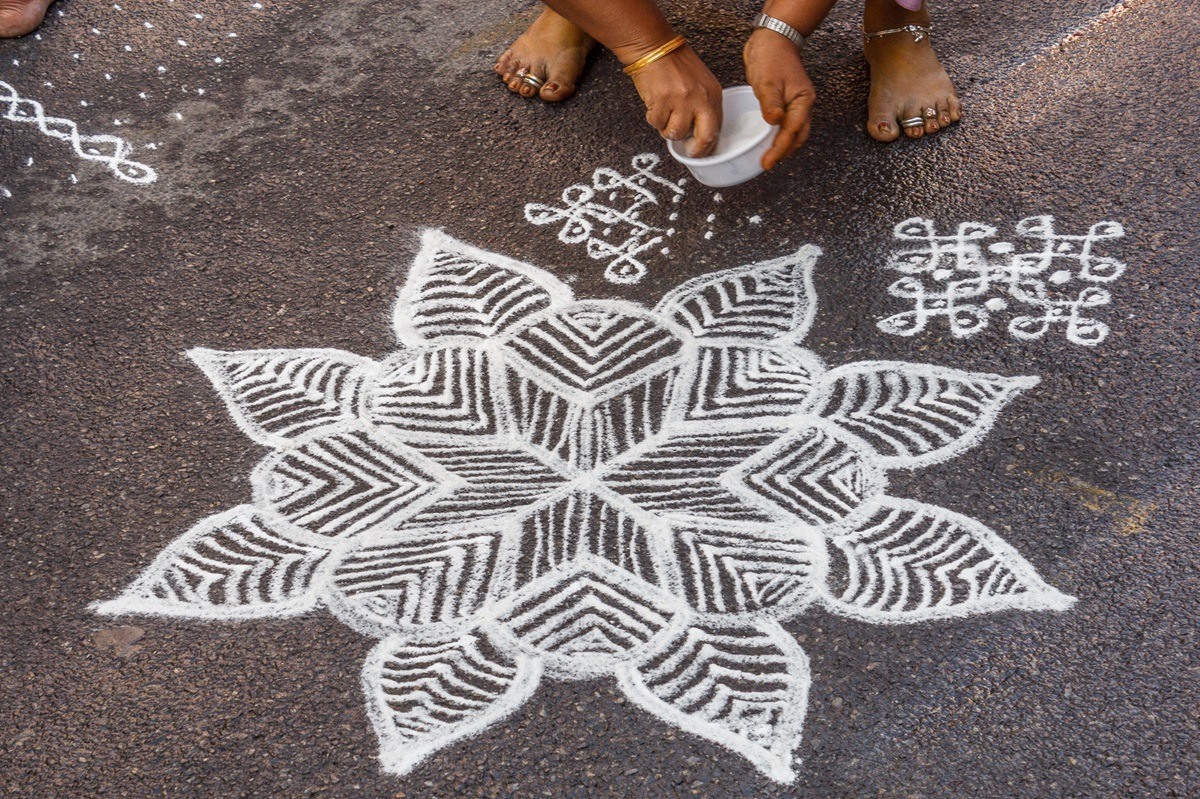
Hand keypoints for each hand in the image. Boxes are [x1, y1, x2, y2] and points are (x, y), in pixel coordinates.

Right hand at [630, 44, 723, 156]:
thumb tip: (699, 132)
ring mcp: (681, 101)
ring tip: (665, 115)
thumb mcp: (700, 84)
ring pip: (675, 133)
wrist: (655, 48)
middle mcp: (700, 98)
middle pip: (705, 137)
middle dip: (696, 149)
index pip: (717, 127)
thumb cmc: (675, 64)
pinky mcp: (662, 102)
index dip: (707, 144)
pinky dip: (653, 118)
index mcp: (712, 94)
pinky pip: (657, 123)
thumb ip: (703, 106)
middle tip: (687, 149)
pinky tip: (655, 105)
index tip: (700, 149)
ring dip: (667, 129)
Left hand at [744, 27, 815, 168]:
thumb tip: (775, 122)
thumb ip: (770, 103)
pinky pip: (787, 126)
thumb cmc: (771, 56)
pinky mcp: (787, 104)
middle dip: (784, 152)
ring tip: (768, 157)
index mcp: (803, 101)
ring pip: (795, 133)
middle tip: (767, 164)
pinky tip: (768, 142)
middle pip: (798, 137)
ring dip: (784, 146)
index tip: (767, 162)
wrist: (772, 40)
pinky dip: (779, 137)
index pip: (792, 132)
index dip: (779, 149)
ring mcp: (796, 105)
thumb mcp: (767, 81)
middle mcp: (803, 105)